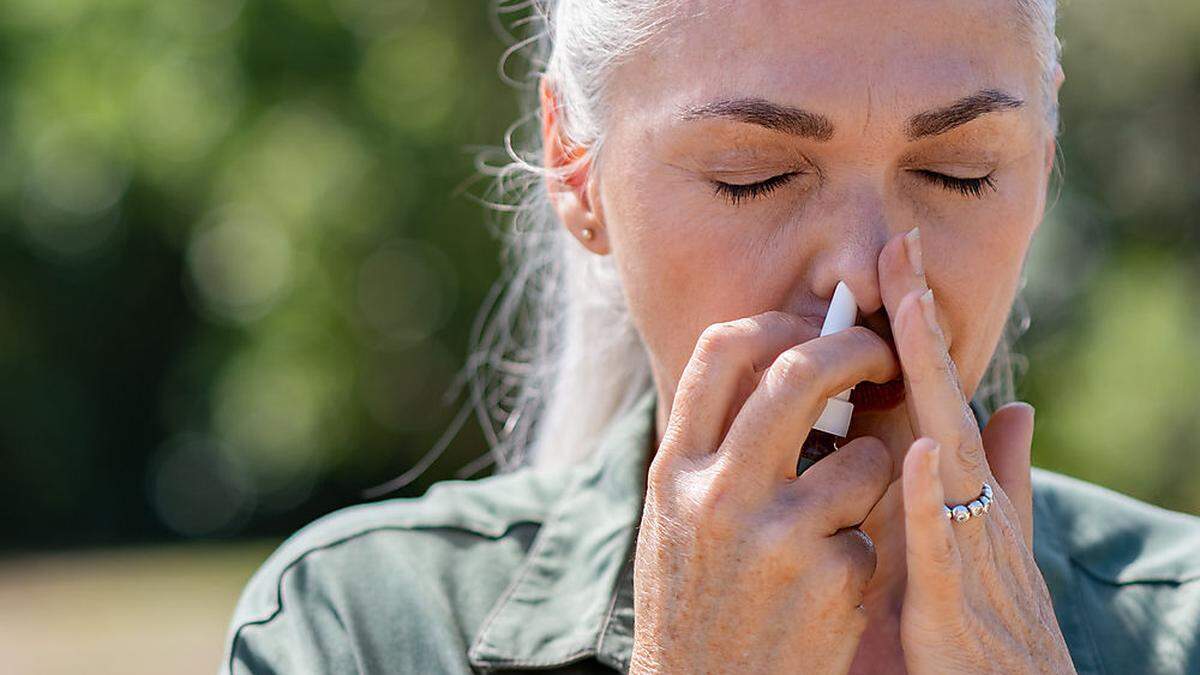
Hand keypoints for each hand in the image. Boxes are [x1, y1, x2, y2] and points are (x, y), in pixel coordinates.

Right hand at [630, 311, 900, 673]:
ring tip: (841, 520)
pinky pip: (872, 534)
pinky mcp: (831, 581)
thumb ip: (709, 454)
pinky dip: (862, 553)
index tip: (809, 326)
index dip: (775, 321)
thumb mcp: (674, 524)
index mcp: (674, 473)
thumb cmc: (692, 609)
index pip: (719, 353)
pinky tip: (829, 591)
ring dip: (872, 476)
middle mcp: (717, 494)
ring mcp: (777, 536)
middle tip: (882, 356)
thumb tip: (764, 371)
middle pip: (798, 373)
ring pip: (864, 458)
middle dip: (853, 350)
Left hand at [877, 227, 1075, 673]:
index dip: (919, 331)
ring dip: (932, 384)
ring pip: (948, 453)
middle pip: (942, 400)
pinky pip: (940, 543)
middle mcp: (967, 506)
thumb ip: (996, 475)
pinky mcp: (951, 603)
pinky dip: (933, 497)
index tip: (896, 265)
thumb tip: (1013, 409)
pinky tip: (919, 449)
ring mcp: (963, 549)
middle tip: (898, 249)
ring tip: (911, 313)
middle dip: (923, 327)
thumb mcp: (983, 541)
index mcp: (961, 490)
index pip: (936, 394)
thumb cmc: (986, 623)